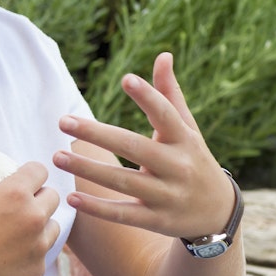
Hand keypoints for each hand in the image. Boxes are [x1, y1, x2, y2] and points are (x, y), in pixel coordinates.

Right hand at [0, 161, 59, 275]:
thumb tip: (0, 185)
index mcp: (15, 194)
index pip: (40, 171)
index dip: (30, 174)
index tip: (24, 181)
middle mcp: (33, 216)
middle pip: (53, 197)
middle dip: (39, 198)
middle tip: (21, 208)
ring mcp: (39, 244)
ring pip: (54, 226)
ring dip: (41, 226)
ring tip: (17, 234)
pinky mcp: (38, 268)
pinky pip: (43, 253)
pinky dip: (31, 252)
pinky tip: (10, 256)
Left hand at [55, 52, 234, 238]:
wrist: (218, 213)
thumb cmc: (194, 160)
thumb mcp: (188, 129)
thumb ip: (170, 94)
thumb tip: (163, 55)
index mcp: (185, 140)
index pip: (166, 114)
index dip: (148, 96)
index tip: (125, 78)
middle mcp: (178, 166)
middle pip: (134, 147)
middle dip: (97, 134)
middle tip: (62, 122)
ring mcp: (168, 195)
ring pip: (123, 182)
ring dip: (88, 169)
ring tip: (57, 156)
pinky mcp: (158, 220)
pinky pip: (124, 214)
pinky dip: (98, 208)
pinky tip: (71, 197)